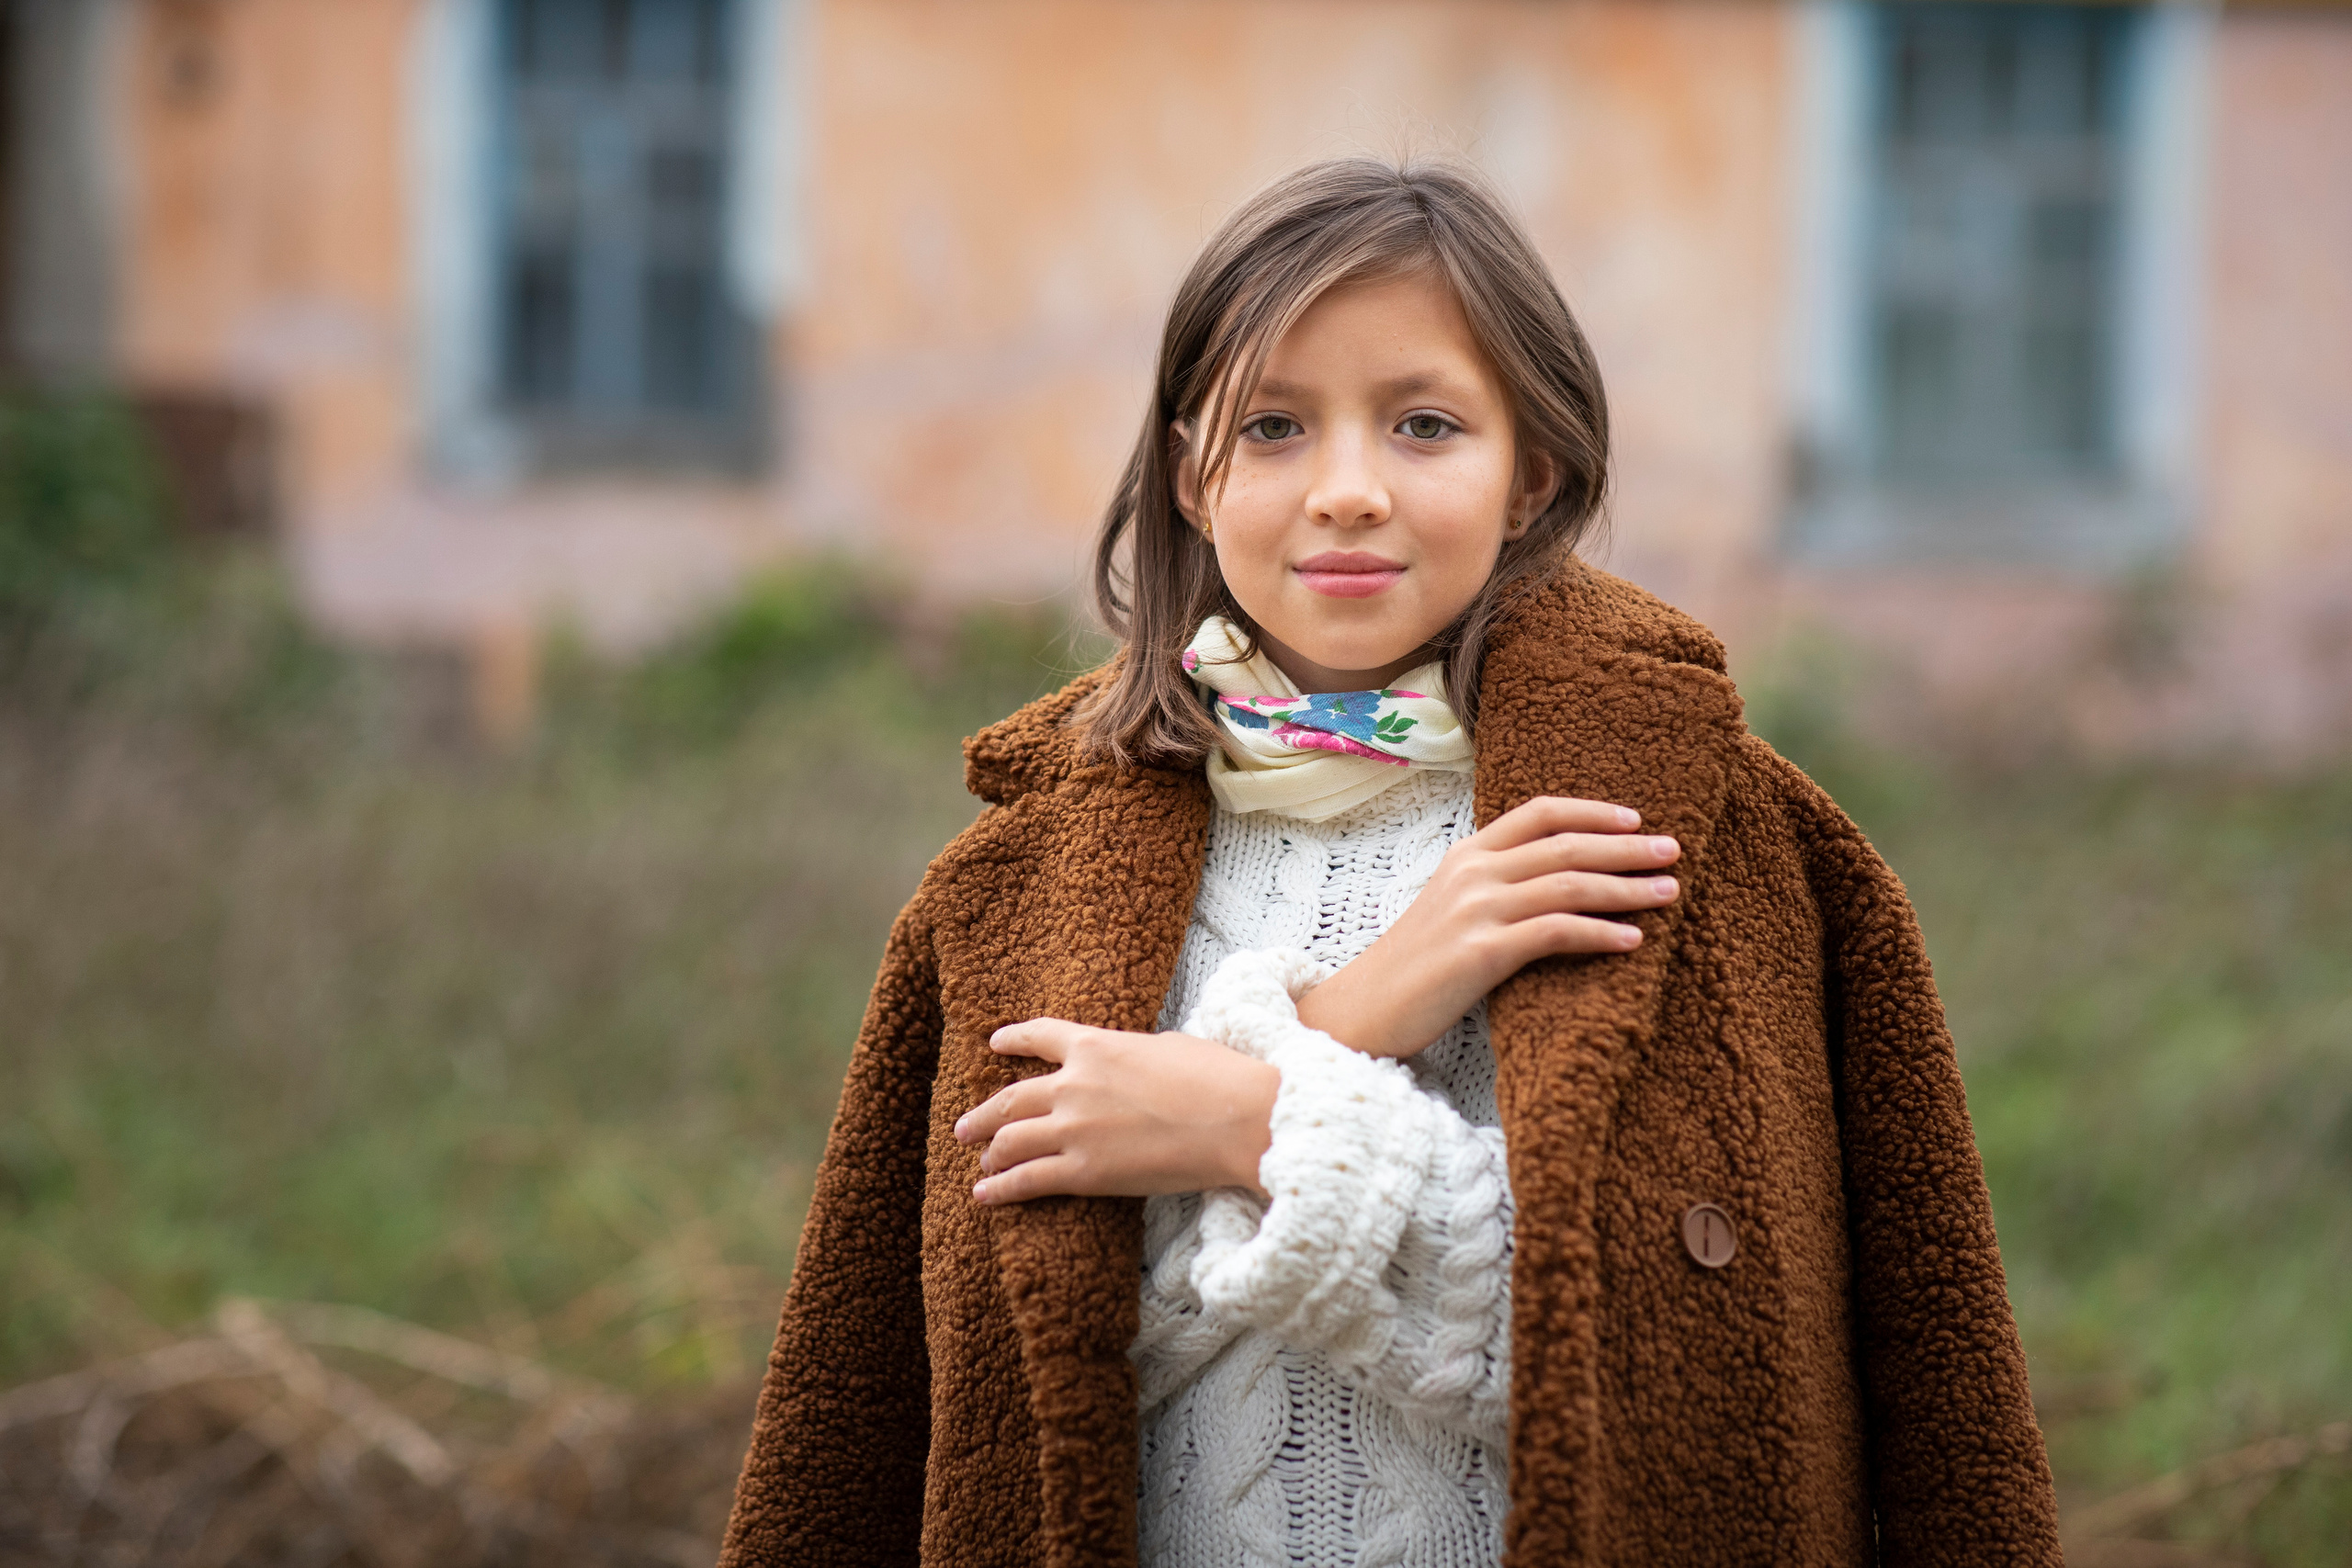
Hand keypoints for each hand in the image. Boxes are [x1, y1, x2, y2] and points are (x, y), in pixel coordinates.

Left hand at [954, 1021, 1279, 1204]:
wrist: (1234, 1119)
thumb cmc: (1217, 1077)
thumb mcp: (1169, 1046)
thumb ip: (1134, 1055)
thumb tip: (1132, 1065)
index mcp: (1096, 1046)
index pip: (1041, 1036)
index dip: (1013, 1039)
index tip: (995, 1043)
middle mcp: (1073, 1085)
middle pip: (1011, 1099)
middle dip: (984, 1115)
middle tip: (966, 1127)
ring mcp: (1074, 1129)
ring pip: (1010, 1140)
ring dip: (990, 1152)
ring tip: (981, 1162)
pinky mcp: (1083, 1172)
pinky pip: (1026, 1181)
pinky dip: (1000, 1189)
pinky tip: (983, 1195)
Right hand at [1295, 795, 1679, 1058]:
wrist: (1363, 1010)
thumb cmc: (1414, 967)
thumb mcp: (1451, 908)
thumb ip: (1494, 886)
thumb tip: (1555, 882)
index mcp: (1465, 855)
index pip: (1539, 812)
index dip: (1592, 812)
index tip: (1635, 818)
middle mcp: (1472, 872)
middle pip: (1565, 844)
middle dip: (1626, 846)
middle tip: (1673, 850)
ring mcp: (1475, 910)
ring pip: (1568, 883)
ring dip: (1626, 887)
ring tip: (1668, 891)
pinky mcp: (1482, 953)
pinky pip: (1556, 932)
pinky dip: (1600, 932)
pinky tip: (1633, 941)